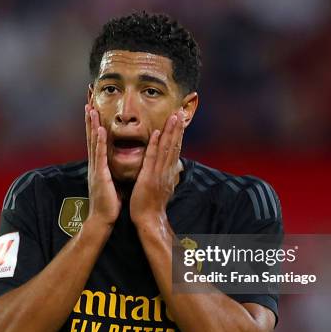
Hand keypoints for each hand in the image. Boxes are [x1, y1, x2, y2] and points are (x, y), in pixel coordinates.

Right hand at [85, 104, 120, 226]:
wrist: (102, 220)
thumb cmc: (109, 203)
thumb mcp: (112, 182)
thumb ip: (112, 171)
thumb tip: (118, 164)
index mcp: (99, 165)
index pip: (96, 140)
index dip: (94, 124)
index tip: (94, 109)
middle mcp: (95, 164)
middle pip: (91, 137)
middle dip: (90, 119)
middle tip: (88, 101)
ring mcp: (95, 169)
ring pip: (93, 142)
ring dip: (92, 125)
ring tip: (91, 109)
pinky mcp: (100, 175)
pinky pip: (100, 155)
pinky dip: (99, 142)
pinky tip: (99, 130)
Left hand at [130, 111, 185, 226]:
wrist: (149, 220)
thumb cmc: (152, 205)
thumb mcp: (163, 187)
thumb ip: (167, 175)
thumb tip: (174, 168)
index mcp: (168, 172)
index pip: (175, 149)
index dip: (178, 134)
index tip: (181, 120)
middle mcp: (167, 170)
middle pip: (174, 145)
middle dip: (178, 128)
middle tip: (181, 111)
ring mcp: (159, 173)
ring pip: (166, 148)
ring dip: (171, 131)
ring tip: (174, 116)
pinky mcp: (149, 177)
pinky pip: (152, 158)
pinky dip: (155, 145)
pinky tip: (158, 133)